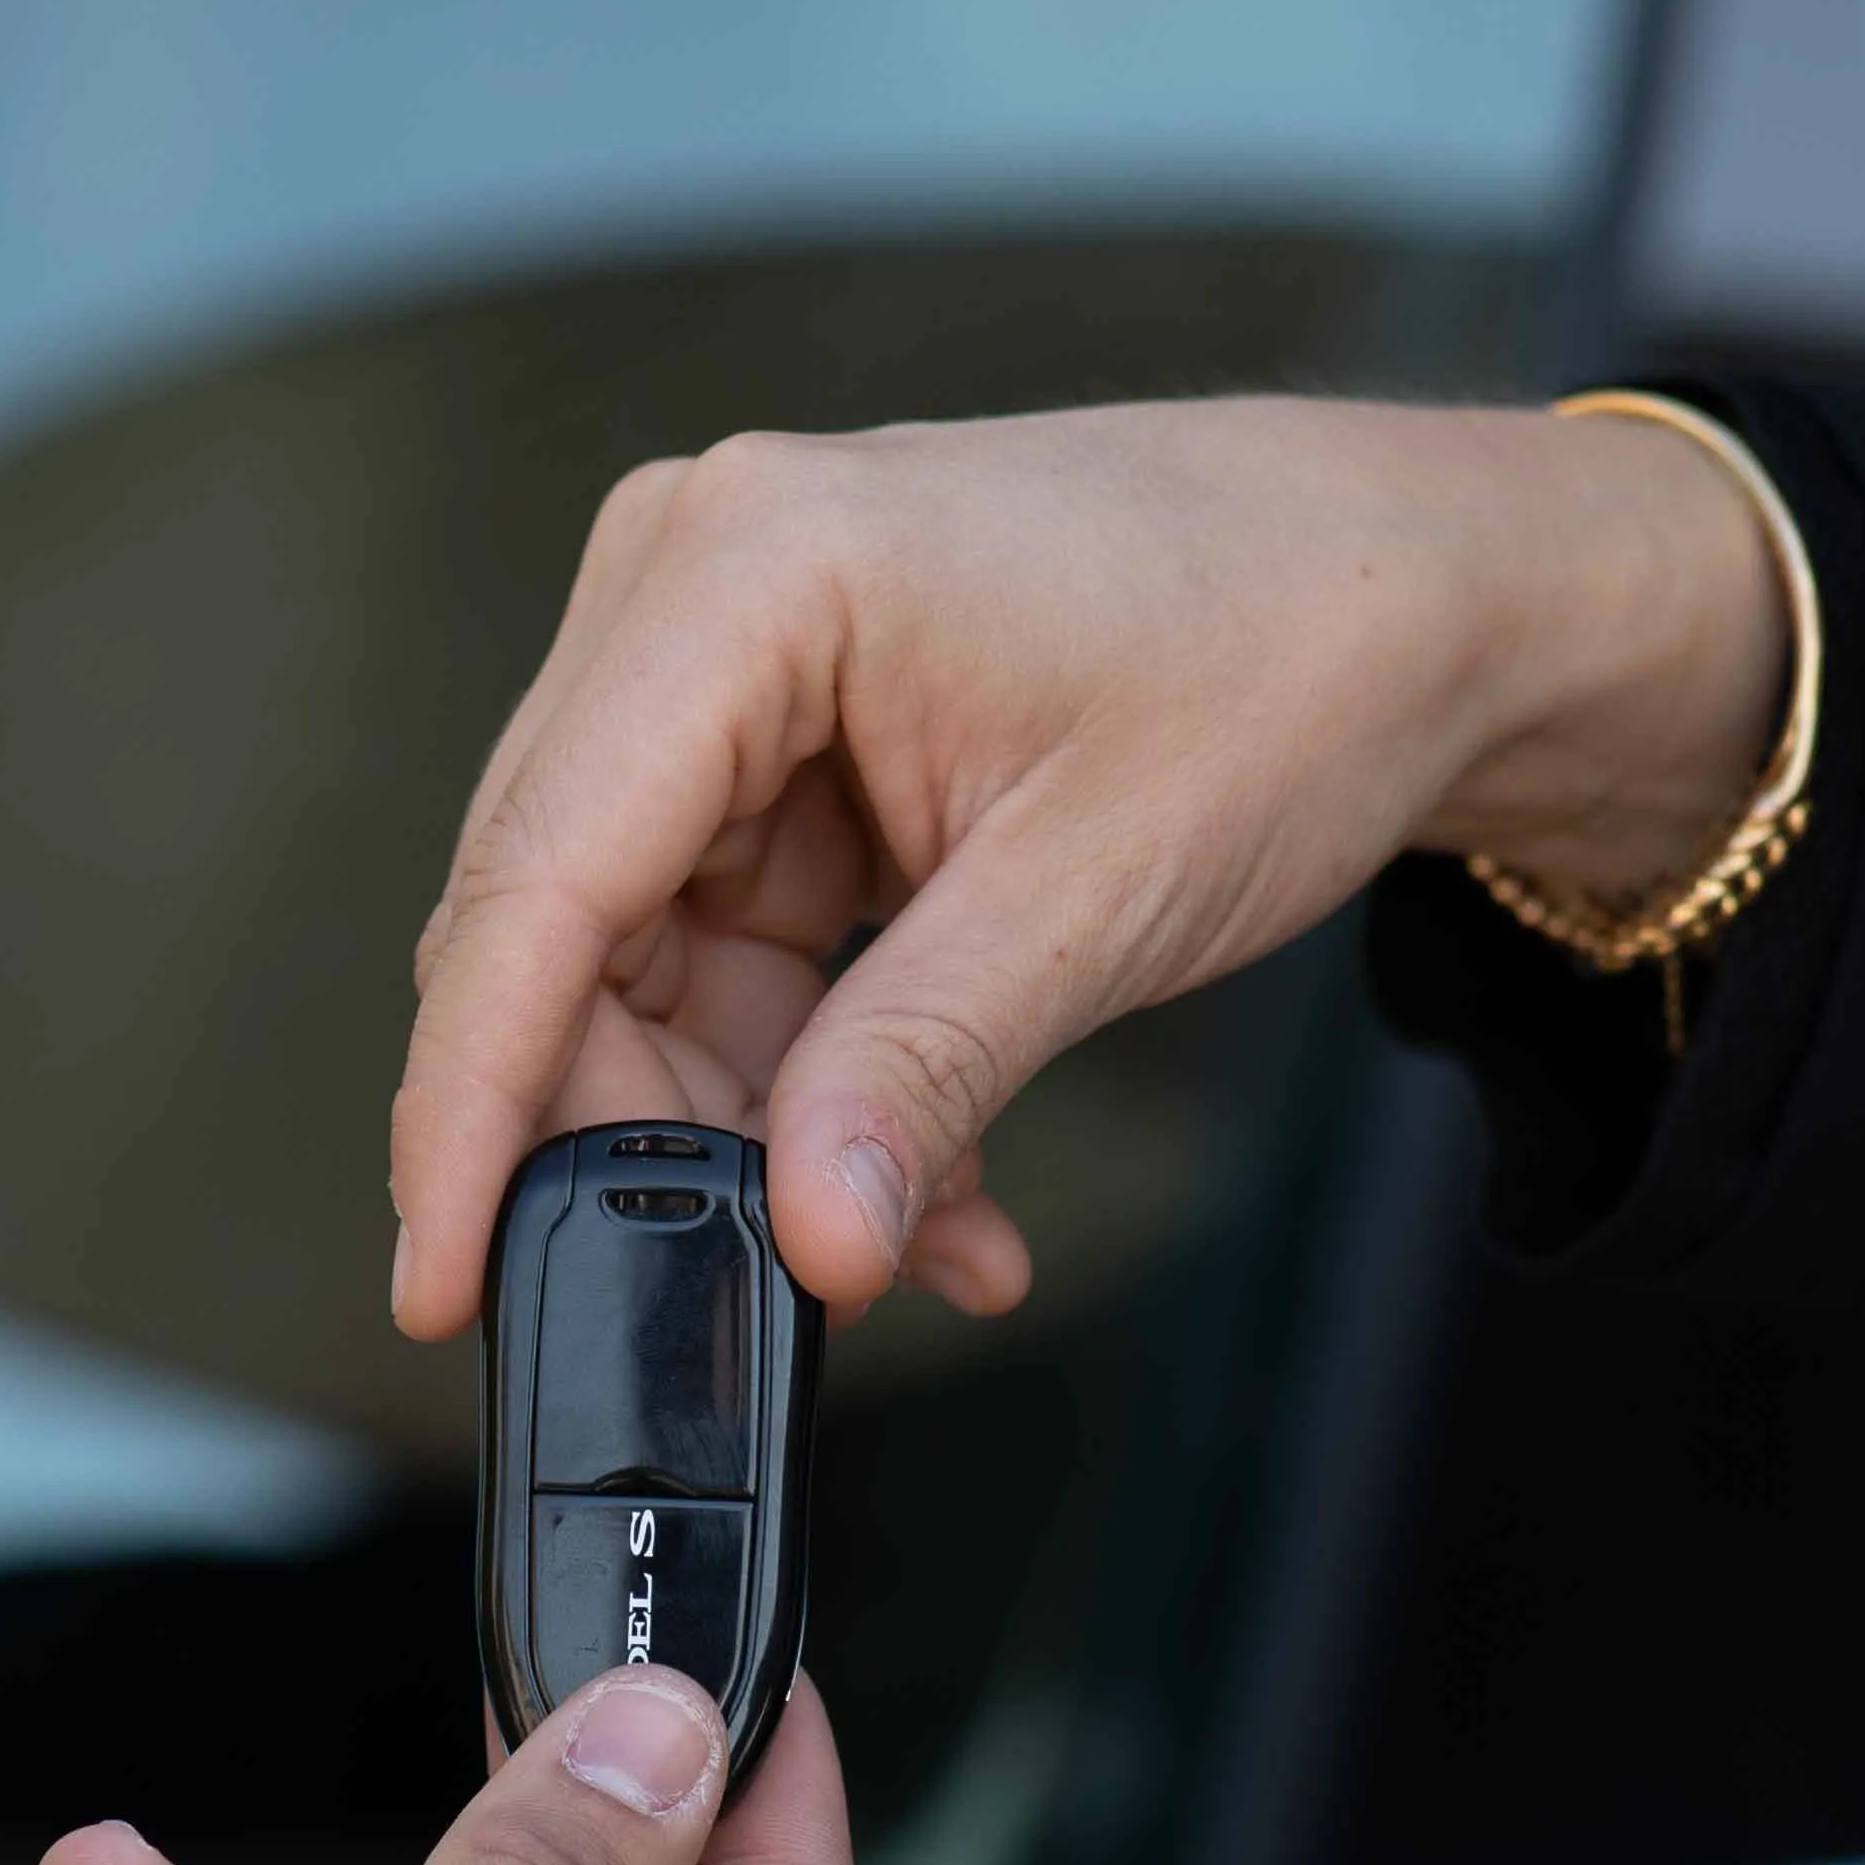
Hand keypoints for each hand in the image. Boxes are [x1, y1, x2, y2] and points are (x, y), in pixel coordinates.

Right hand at [388, 395, 1797, 1333]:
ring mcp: (723, 659)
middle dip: (650, 1140)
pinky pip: (732, 950)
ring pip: (639, 966)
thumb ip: (922, 1071)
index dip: (472, 1107)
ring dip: (761, 1129)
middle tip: (762, 1292)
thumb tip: (808, 1241)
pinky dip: (818, 1078)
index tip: (443, 1283)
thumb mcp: (1101, 893)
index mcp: (746, 573)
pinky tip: (934, 1177)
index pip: (537, 881)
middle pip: (559, 932)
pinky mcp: (774, 734)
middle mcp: (691, 587)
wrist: (1421, 583)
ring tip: (928, 1234)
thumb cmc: (1290, 659)